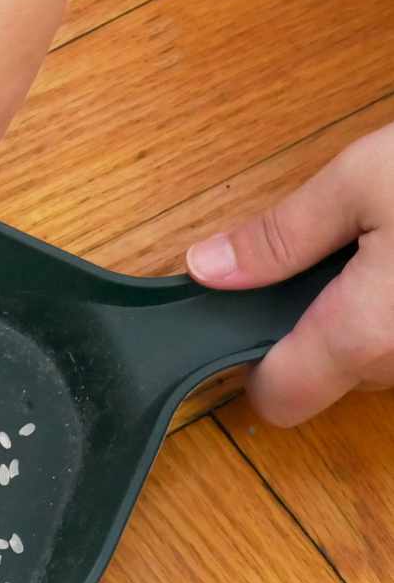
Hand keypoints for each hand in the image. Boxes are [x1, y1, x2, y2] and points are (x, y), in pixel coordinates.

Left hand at [187, 123, 393, 425]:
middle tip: (317, 262)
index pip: (278, 401)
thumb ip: (281, 234)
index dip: (250, 371)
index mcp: (363, 335)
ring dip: (363, 319)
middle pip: (330, 377)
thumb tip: (206, 268)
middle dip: (312, 328)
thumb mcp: (363, 180)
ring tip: (376, 251)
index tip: (236, 326)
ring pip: (379, 362)